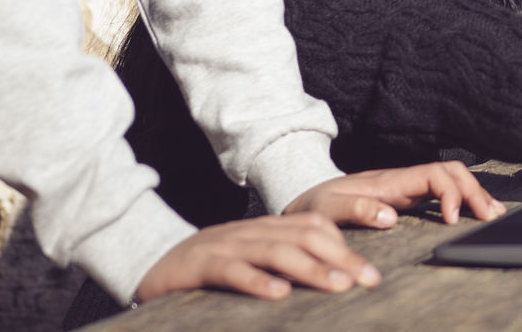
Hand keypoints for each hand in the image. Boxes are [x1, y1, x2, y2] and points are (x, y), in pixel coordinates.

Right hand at [135, 212, 377, 302]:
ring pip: (275, 252)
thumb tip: (335, 277)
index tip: (372, 273)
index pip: (316, 226)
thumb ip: (286, 261)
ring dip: (309, 269)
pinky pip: (232, 270)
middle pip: (304, 238)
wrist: (149, 259)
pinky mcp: (199, 265)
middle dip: (340, 258)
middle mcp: (252, 231)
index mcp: (267, 228)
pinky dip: (257, 281)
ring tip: (336, 285)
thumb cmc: (211, 267)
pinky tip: (278, 295)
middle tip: (368, 281)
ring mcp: (226, 245)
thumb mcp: (254, 258)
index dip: (346, 246)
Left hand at [284, 162, 506, 227]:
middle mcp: (405, 180)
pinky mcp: (408, 197)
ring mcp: (408, 187)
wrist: (308, 195)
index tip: (451, 220)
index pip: (434, 175)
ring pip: (452, 179)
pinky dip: (464, 200)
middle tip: (490, 217)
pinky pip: (443, 192)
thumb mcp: (328, 208)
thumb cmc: (317, 203)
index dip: (450, 193)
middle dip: (474, 191)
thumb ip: (356, 210)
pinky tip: (476, 213)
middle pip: (452, 172)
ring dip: (474, 193)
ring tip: (493, 214)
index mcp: (391, 181)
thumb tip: (391, 216)